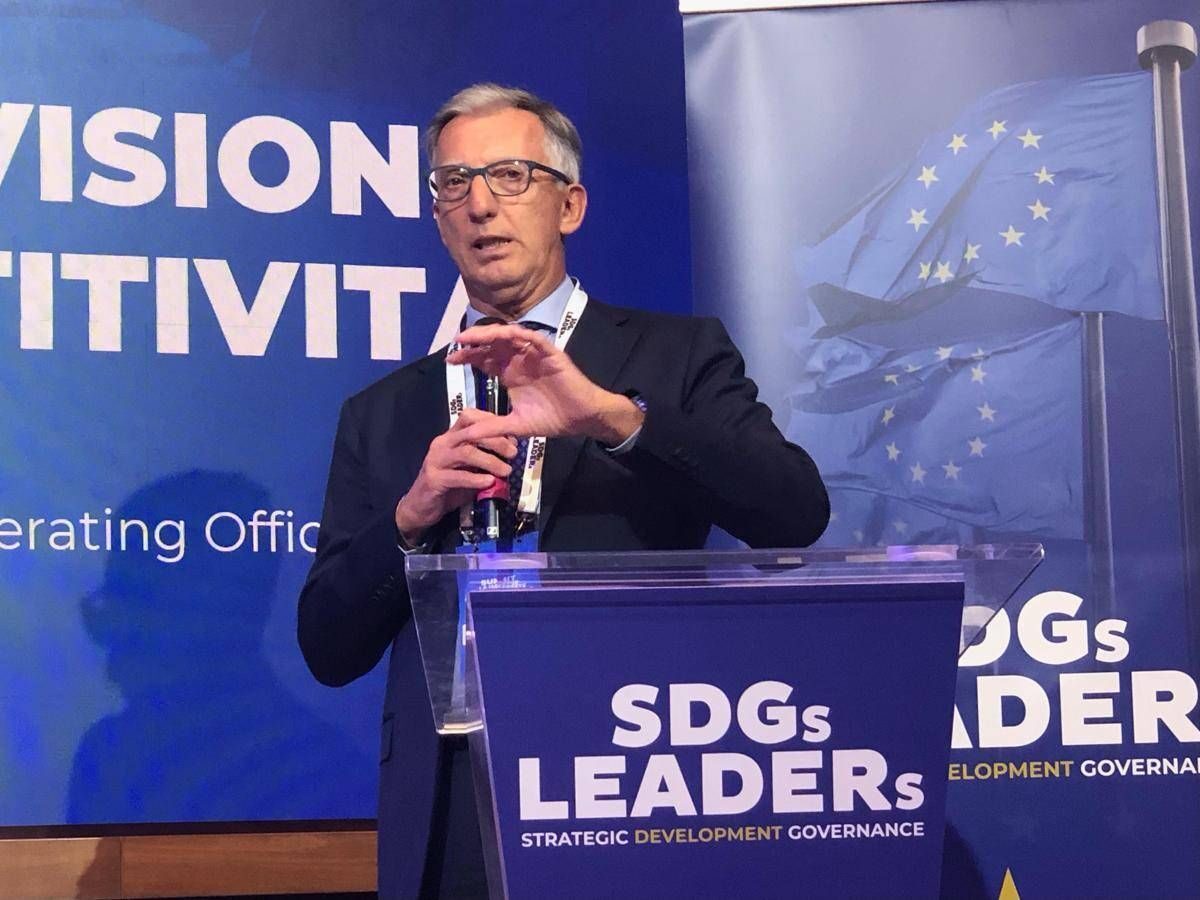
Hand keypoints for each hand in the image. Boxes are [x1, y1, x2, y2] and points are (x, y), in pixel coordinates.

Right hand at [394, 407, 517, 545]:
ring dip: (490, 461)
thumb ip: (485, 459)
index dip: (491, 422)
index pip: (469, 417)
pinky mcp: (433, 479)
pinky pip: (458, 476)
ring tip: (506, 471)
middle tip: (513, 453)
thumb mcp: (469, 469)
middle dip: (496, 442)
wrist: (421, 507)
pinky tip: (489, 482)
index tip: (511, 435)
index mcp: (450, 438)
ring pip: (466, 453)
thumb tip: (510, 451)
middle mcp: (442, 444)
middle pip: (471, 433)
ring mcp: (436, 460)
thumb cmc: (448, 487)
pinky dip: (476, 479)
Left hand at [446, 323, 643, 444]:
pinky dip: (518, 335)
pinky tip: (503, 335)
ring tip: (472, 337)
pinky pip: (533, 338)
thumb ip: (491, 428)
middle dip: (474, 343)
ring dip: (490, 335)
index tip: (450, 360)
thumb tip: (464, 436)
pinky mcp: (550, 353)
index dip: (468, 357)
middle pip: (492, 345)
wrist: (581, 419)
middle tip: (457, 344)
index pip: (485, 360)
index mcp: (511, 374)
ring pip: (509, 337)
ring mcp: (534, 355)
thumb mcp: (515, 425)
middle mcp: (520, 361)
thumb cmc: (553, 419)